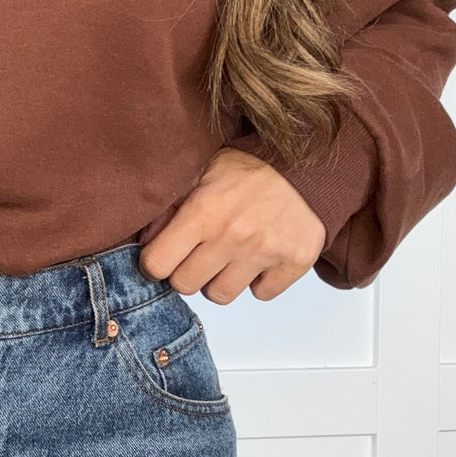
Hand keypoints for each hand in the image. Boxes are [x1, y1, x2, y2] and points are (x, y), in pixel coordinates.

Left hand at [137, 146, 326, 303]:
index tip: (164, 254)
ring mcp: (265, 252)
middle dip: (186, 271)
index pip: (157, 265)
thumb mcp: (201, 172)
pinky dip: (258, 280)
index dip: (156, 261)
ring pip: (220, 295)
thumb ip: (170, 206)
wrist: (310, 161)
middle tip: (198, 252)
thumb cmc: (250, 167)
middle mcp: (232, 236)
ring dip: (220, 279)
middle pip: (185, 285)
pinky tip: (258, 256)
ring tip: (229, 254)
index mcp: (203, 212)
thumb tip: (146, 239)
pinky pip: (261, 294)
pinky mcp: (294, 262)